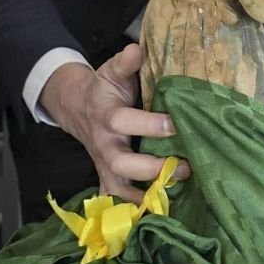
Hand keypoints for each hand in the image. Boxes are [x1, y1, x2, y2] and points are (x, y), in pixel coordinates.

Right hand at [39, 44, 190, 202]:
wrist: (78, 107)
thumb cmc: (105, 89)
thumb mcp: (112, 71)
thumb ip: (125, 61)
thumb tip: (136, 49)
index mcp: (106, 114)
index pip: (123, 122)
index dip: (149, 125)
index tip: (175, 124)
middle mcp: (103, 143)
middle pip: (120, 163)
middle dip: (151, 168)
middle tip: (184, 166)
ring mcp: (103, 162)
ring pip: (118, 186)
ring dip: (145, 194)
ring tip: (175, 193)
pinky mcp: (107, 175)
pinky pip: (116, 198)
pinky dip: (132, 209)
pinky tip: (157, 213)